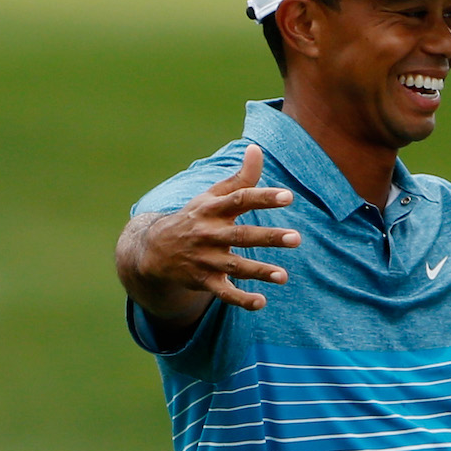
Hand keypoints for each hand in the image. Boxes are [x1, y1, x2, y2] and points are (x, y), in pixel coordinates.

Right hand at [119, 146, 300, 322]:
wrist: (153, 251)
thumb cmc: (194, 219)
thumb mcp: (211, 197)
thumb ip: (239, 178)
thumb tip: (257, 148)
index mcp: (212, 210)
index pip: (240, 200)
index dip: (263, 197)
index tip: (288, 196)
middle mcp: (209, 234)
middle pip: (241, 236)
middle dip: (269, 237)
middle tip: (296, 238)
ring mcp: (205, 259)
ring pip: (235, 267)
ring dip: (259, 272)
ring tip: (283, 276)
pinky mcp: (203, 281)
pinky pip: (223, 293)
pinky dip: (241, 299)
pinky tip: (261, 302)